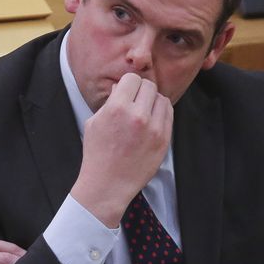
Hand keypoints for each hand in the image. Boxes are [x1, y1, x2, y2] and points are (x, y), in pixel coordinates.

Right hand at [71, 73, 172, 227]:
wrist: (108, 184)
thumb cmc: (98, 153)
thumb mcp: (94, 122)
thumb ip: (110, 101)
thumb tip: (120, 86)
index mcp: (117, 108)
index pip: (132, 78)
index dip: (128, 84)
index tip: (126, 91)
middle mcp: (137, 116)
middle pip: (149, 86)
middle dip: (141, 91)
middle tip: (135, 101)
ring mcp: (154, 128)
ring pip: (162, 99)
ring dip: (153, 101)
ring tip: (144, 111)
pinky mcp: (164, 140)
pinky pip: (169, 115)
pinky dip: (161, 113)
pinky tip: (152, 120)